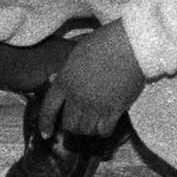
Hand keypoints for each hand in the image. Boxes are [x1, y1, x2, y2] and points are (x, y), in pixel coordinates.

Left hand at [36, 23, 146, 140]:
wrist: (130, 46)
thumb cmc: (104, 43)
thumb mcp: (76, 52)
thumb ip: (64, 70)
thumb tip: (53, 80)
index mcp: (65, 81)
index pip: (48, 109)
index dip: (45, 124)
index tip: (46, 134)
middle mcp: (77, 97)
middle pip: (69, 124)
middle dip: (72, 125)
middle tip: (79, 121)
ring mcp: (96, 106)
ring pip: (86, 130)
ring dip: (88, 128)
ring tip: (93, 121)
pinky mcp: (115, 110)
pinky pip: (104, 130)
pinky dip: (103, 130)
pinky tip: (105, 125)